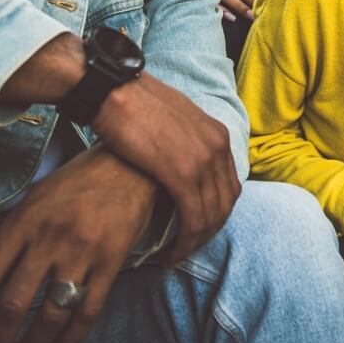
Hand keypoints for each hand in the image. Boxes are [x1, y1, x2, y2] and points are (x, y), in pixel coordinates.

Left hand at [0, 146, 157, 342]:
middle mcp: (48, 239)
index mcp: (20, 224)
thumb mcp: (33, 202)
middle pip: (12, 308)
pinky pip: (87, 312)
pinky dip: (68, 340)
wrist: (129, 164)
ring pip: (50, 317)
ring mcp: (81, 252)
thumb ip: (11, 241)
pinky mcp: (111, 261)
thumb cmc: (75, 184)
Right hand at [91, 72, 239, 263]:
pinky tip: (170, 251)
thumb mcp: (173, 119)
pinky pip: (194, 219)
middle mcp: (218, 146)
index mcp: (217, 134)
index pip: (229, 185)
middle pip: (225, 203)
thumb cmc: (133, 101)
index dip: (216, 212)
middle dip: (209, 231)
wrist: (114, 89)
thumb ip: (185, 141)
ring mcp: (204, 160)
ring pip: (212, 215)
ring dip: (196, 241)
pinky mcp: (183, 173)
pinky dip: (185, 241)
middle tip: (187, 247)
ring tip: (176, 254)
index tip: (197, 228)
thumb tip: (178, 161)